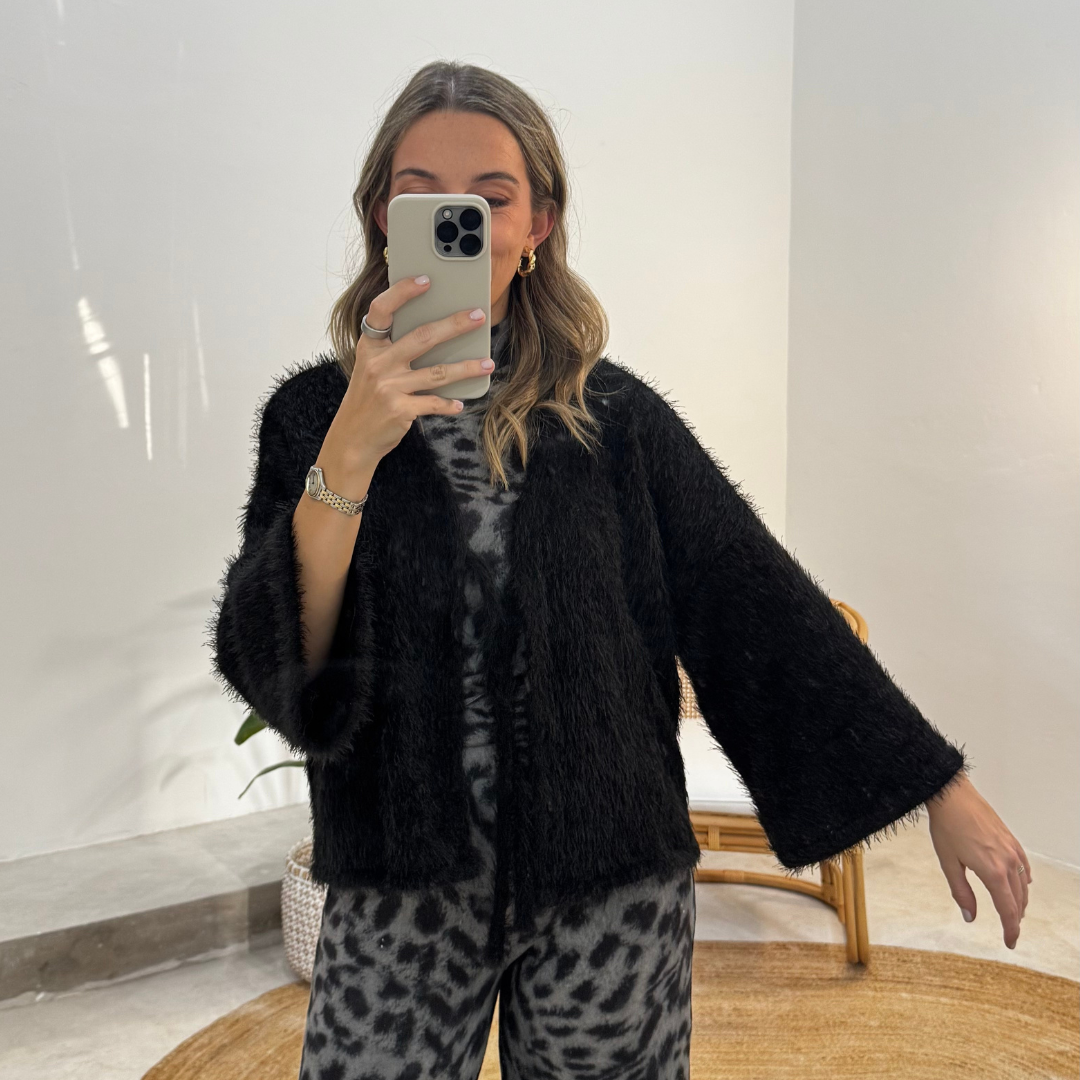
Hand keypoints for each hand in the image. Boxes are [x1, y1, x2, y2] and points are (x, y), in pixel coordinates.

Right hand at [319, 274, 495, 491]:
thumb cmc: (367, 400)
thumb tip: (435, 332)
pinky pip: (433, 403)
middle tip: (479, 316)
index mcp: (370, 347)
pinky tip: (460, 403)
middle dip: (454, 325)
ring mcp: (389, 387)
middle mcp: (378, 364)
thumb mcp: (371, 368)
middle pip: (422, 337)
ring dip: (466, 368)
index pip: (382, 310)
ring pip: (437, 372)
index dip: (402, 292)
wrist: (352, 439)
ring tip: (487, 363)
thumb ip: (392, 350)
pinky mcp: (400, 410)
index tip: (425, 279)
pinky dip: (449, 404)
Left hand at [925, 771, 1030, 948]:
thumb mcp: (948, 863)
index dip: (1010, 930)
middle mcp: (1008, 863)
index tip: (1010, 943)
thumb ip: (961, 892)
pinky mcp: (1011, 839)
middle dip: (1015, 918)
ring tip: (1013, 913)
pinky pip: (1024, 866)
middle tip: (1010, 932)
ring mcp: (1012, 850)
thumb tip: (969, 917)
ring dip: (1020, 902)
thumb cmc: (946, 827)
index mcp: (993, 872)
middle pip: (1018, 900)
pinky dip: (1024, 881)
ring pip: (1023, 885)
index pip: (1007, 910)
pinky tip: (1022, 884)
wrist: (952, 795)